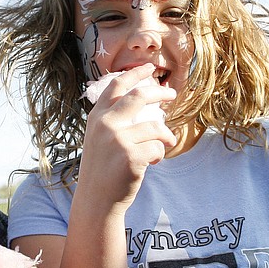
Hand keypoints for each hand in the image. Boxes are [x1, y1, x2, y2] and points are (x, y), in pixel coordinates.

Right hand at [78, 64, 176, 211]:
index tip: (149, 68)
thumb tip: (146, 101)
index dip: (135, 74)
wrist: (96, 199)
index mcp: (97, 117)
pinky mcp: (131, 156)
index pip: (116, 86)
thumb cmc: (102, 169)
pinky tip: (152, 164)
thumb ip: (114, 119)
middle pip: (140, 96)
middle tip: (171, 94)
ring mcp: (118, 140)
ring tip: (164, 145)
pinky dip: (159, 155)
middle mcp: (105, 124)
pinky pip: (157, 148)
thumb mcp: (99, 138)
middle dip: (160, 92)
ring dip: (165, 137)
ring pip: (156, 127)